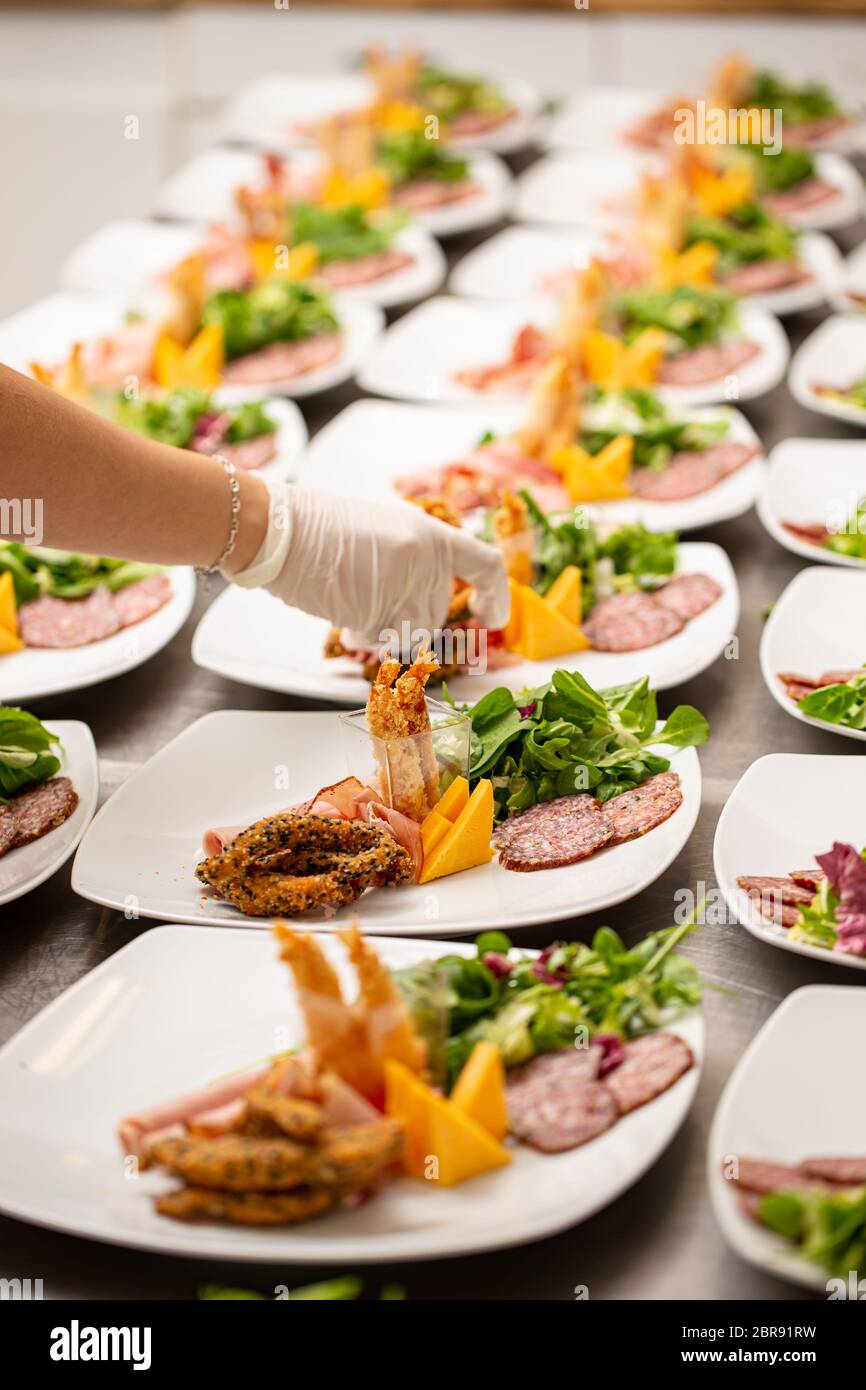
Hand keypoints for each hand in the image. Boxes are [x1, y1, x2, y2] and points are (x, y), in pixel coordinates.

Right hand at [228, 485, 509, 649]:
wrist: (283, 530)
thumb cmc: (321, 532)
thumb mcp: (384, 534)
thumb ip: (415, 562)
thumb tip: (429, 600)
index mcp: (431, 532)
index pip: (485, 563)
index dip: (496, 595)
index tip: (492, 616)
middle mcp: (427, 558)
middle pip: (438, 612)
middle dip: (408, 619)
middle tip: (369, 597)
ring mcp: (406, 585)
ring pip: (413, 634)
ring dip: (384, 631)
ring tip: (352, 603)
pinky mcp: (383, 609)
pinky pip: (386, 642)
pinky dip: (365, 637)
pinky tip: (343, 614)